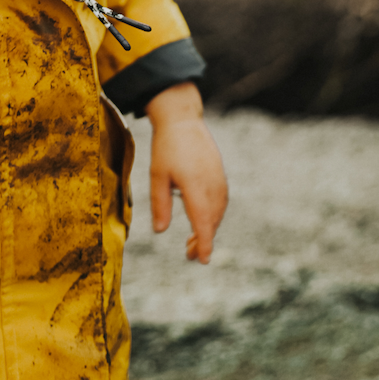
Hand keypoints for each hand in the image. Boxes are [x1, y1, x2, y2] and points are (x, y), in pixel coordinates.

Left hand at [146, 82, 227, 263]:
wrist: (182, 119)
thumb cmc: (166, 146)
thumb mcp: (157, 175)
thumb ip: (160, 204)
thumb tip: (160, 231)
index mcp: (195, 185)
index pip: (203, 221)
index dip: (205, 243)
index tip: (204, 260)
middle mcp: (211, 184)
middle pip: (211, 220)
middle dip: (204, 240)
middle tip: (190, 254)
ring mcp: (218, 179)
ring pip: (218, 212)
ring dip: (209, 228)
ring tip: (194, 241)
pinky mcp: (220, 174)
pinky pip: (221, 201)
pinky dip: (213, 215)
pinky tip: (204, 220)